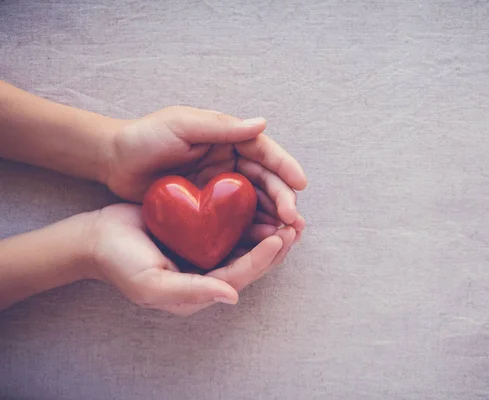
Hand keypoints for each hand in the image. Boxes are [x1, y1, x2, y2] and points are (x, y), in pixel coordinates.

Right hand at [89, 203, 296, 315]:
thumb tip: (232, 297)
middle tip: (296, 225)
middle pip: (251, 261)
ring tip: (289, 213)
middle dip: (276, 246)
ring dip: (268, 229)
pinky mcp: (201, 230)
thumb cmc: (121, 263)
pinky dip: (249, 215)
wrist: (98, 237)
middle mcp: (209, 272)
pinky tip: (261, 199)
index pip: (240, 276)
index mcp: (202, 289)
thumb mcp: (152, 284)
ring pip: (246, 242)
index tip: (280, 238)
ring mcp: (205, 251)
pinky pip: (231, 224)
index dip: (262, 259)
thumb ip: (192, 291)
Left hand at [105, 106, 306, 229]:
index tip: (300, 183)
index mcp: (228, 139)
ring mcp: (221, 187)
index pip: (263, 152)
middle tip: (293, 220)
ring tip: (288, 235)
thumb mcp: (183, 125)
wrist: (112, 162)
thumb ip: (221, 127)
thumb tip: (262, 123)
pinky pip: (236, 219)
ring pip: (256, 202)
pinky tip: (263, 242)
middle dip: (283, 199)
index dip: (284, 167)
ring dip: (274, 218)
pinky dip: (252, 229)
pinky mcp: (209, 209)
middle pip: (266, 181)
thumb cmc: (145, 137)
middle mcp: (230, 162)